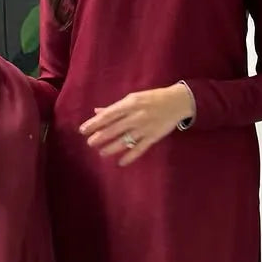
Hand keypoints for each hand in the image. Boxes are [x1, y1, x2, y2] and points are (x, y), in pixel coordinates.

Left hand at [80, 85, 194, 165]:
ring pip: (125, 140)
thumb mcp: (133, 98)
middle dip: (100, 137)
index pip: (108, 115)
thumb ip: (115, 107)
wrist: (178, 101)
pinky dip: (130, 157)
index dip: (94, 123)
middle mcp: (136, 116)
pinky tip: (120, 163)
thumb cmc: (153, 98)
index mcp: (130, 104)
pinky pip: (140, 149)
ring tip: (101, 153)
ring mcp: (145, 128)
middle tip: (89, 143)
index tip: (83, 130)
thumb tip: (97, 112)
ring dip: (112, 147)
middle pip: (114, 128)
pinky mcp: (153, 137)